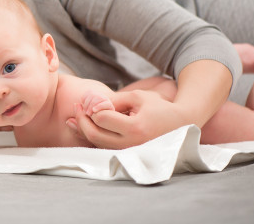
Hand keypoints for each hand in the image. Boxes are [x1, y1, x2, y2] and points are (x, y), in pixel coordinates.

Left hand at [67, 90, 187, 148]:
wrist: (179, 125)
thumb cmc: (158, 107)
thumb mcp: (137, 97)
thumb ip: (115, 100)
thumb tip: (92, 104)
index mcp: (135, 128)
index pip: (102, 119)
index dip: (91, 108)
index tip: (87, 99)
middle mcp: (130, 144)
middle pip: (95, 134)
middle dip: (81, 119)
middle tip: (77, 106)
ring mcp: (128, 152)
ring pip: (96, 144)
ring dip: (81, 129)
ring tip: (74, 115)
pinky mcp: (125, 155)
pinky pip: (102, 148)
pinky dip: (89, 138)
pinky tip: (80, 127)